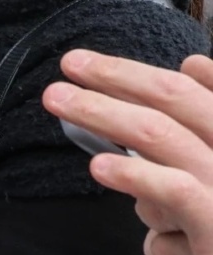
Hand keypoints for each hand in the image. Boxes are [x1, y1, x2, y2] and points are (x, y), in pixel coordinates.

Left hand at [41, 49, 212, 254]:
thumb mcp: (210, 171)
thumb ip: (208, 119)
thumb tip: (192, 65)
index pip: (182, 93)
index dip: (131, 73)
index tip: (81, 63)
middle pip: (173, 102)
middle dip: (116, 78)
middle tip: (66, 63)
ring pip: (162, 137)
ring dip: (105, 112)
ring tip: (57, 99)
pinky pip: (179, 191)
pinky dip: (139, 175)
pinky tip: (100, 165)